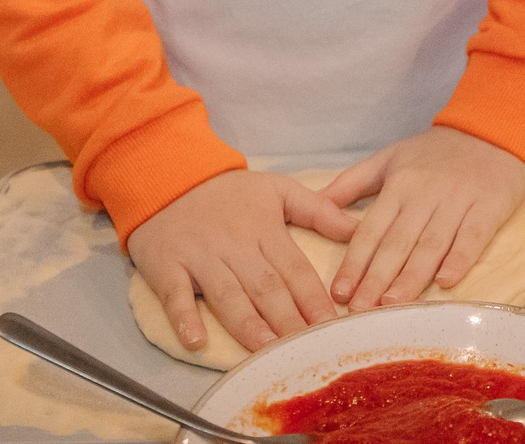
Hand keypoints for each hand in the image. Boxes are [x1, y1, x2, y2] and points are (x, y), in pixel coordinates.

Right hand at [128, 169, 353, 356]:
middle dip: (287, 319)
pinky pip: (175, 294)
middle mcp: (235, 246)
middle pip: (265, 287)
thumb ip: (318, 210)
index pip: (295, 270)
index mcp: (265, 230)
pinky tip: (195, 340)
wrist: (169, 175)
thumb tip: (358, 229)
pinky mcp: (167, 265)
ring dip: (246, 324)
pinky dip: (184, 317)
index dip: (313, 299)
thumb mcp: (277, 188)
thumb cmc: (227, 190)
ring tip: (265, 349)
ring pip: (227, 295)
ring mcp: (200, 257)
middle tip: (305, 349)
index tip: (331, 326)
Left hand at [323, 127, 524, 311]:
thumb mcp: (390, 157)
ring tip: (393, 305)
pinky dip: (460, 259)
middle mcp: (425, 194)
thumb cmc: (436, 151)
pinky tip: (446, 282)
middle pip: (398, 242)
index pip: (371, 229)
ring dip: (411, 277)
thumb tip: (316, 202)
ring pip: (431, 244)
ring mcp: (458, 201)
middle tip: (360, 310)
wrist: (490, 130)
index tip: (340, 292)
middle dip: (377, 278)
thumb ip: (352, 181)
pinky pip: (473, 237)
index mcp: (399, 184)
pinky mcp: (489, 206)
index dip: (354, 262)